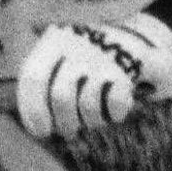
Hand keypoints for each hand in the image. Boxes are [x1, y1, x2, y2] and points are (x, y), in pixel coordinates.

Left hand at [17, 13, 171, 139]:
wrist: (139, 38)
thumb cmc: (87, 61)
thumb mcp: (60, 61)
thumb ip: (41, 87)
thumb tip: (34, 127)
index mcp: (53, 42)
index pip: (32, 78)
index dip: (32, 110)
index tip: (40, 132)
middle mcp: (77, 45)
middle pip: (61, 96)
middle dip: (64, 121)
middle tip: (68, 131)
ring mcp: (104, 55)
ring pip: (88, 103)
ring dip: (90, 120)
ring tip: (93, 119)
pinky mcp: (131, 64)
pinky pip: (116, 102)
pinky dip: (115, 114)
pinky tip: (114, 112)